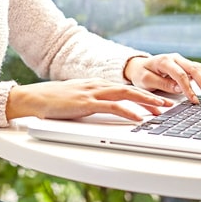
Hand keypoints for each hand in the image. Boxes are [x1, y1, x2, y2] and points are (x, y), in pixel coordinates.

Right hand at [5, 78, 173, 121]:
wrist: (33, 98)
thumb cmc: (51, 101)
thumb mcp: (75, 99)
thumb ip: (90, 102)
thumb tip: (104, 110)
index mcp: (94, 84)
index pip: (124, 88)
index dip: (142, 93)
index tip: (156, 100)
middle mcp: (96, 85)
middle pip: (130, 89)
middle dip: (150, 96)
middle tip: (167, 104)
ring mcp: (92, 93)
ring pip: (126, 94)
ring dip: (145, 102)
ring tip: (160, 110)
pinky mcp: (86, 103)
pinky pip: (113, 106)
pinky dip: (128, 111)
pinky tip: (138, 117)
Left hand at [124, 53, 200, 103]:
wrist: (139, 66)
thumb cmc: (141, 73)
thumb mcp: (146, 80)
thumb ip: (162, 83)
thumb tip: (180, 88)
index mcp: (164, 61)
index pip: (180, 74)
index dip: (188, 88)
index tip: (194, 100)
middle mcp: (175, 58)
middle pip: (193, 69)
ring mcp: (181, 60)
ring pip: (199, 68)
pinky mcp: (185, 65)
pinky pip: (200, 69)